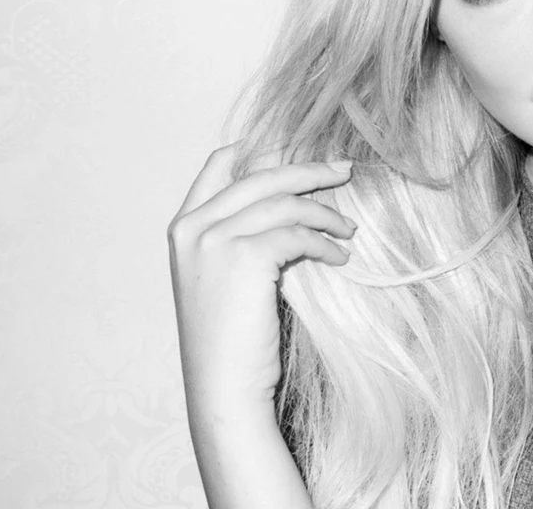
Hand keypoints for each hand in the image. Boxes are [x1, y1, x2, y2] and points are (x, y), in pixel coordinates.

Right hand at [168, 144, 356, 414]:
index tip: (297, 146)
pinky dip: (325, 243)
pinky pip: (298, 234)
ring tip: (348, 230)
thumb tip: (289, 200)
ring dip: (325, 212)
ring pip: (285, 202)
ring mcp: (216, 239)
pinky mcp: (246, 257)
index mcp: (184, 227)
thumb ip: (238, 234)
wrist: (224, 387)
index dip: (259, 148)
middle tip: (344, 170)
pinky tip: (340, 256)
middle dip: (309, 169)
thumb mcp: (222, 276)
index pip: (219, 165)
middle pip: (261, 175)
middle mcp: (194, 226)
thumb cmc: (230, 338)